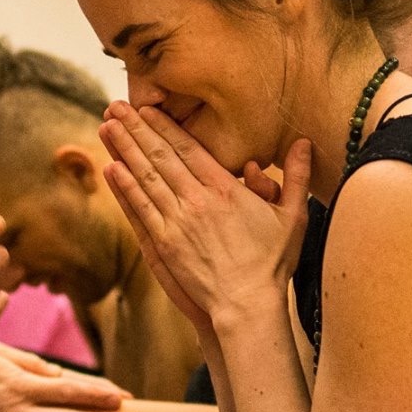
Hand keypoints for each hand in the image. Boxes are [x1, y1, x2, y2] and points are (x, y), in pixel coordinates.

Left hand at [98, 102, 313, 334]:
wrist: (247, 305)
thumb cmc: (272, 263)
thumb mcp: (293, 216)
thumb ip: (296, 177)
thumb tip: (305, 143)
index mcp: (225, 189)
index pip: (188, 148)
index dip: (165, 126)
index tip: (148, 108)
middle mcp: (197, 200)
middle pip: (160, 156)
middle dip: (136, 129)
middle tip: (115, 106)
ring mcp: (177, 222)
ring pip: (145, 178)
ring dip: (124, 150)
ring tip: (106, 127)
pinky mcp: (164, 245)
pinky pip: (140, 209)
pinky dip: (125, 188)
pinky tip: (111, 168)